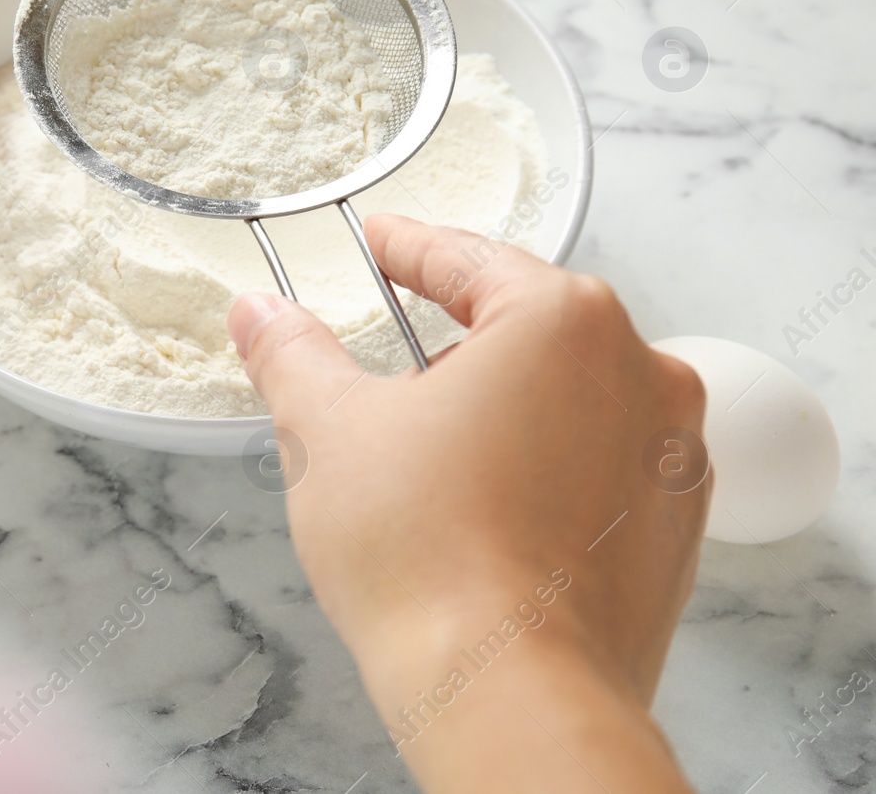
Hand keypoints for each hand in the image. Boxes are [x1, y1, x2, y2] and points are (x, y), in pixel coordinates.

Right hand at [227, 214, 706, 792]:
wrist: (506, 694)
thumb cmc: (426, 556)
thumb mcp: (328, 431)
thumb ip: (293, 355)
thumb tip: (262, 315)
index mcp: (564, 322)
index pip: (469, 262)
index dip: (410, 248)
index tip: (383, 241)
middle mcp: (642, 374)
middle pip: (527, 330)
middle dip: (452, 343)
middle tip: (384, 367)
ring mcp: (671, 457)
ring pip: (568, 399)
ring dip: (499, 409)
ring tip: (424, 456)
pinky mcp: (675, 532)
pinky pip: (599, 467)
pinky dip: (542, 468)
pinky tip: (481, 508)